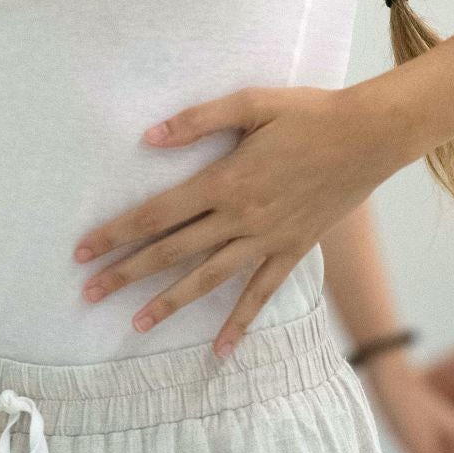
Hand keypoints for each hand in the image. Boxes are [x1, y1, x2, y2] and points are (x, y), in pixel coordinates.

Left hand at [75, 85, 406, 355]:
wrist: (369, 136)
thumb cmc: (309, 113)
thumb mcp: (252, 103)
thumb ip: (198, 120)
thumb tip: (149, 137)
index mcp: (225, 180)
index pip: (158, 213)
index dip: (117, 232)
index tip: (84, 250)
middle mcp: (241, 217)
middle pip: (172, 251)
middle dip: (127, 273)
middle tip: (89, 293)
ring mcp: (267, 239)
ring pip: (208, 278)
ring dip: (170, 302)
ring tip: (136, 324)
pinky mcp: (292, 250)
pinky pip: (261, 293)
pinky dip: (240, 322)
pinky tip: (220, 349)